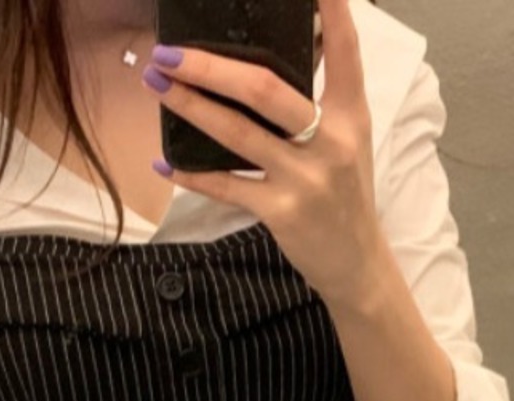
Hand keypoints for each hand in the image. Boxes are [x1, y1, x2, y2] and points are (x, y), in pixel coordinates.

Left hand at [140, 0, 381, 305]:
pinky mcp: (281, 212)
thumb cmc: (345, 194)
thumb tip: (290, 52)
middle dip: (211, 67)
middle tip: (171, 51)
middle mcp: (330, 142)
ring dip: (190, 106)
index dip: (330, 13)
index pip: (343, 52)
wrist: (356, 262)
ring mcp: (304, 179)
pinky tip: (164, 161)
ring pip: (238, 135)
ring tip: (157, 83)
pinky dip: (192, 174)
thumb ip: (324, 98)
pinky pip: (227, 187)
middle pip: (265, 91)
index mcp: (352, 114)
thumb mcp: (349, 140)